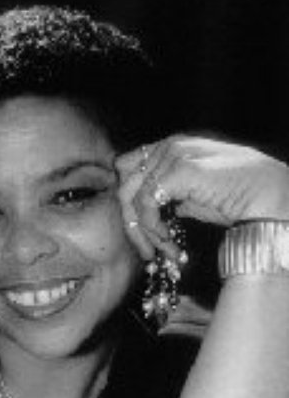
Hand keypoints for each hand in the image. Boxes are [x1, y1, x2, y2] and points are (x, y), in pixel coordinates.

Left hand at [117, 135, 288, 258]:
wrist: (272, 198)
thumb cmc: (242, 198)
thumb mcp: (200, 194)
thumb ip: (178, 195)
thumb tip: (164, 208)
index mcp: (173, 146)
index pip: (128, 167)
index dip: (128, 200)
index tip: (139, 229)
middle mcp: (169, 146)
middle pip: (124, 185)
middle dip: (132, 222)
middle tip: (147, 250)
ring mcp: (173, 155)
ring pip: (133, 198)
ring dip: (145, 231)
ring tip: (163, 250)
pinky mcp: (178, 171)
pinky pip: (146, 204)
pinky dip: (153, 228)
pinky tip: (169, 242)